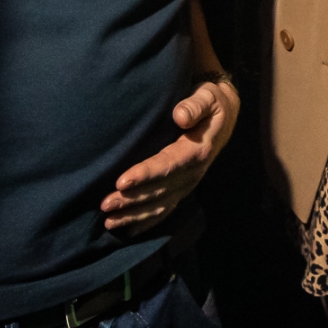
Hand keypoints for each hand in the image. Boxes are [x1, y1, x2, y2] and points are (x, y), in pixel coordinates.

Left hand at [100, 79, 238, 232]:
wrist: (223, 117)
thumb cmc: (209, 102)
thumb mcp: (208, 97)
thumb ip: (195, 105)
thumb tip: (180, 116)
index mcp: (198, 151)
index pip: (168, 165)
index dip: (145, 175)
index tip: (122, 181)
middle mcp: (193, 173)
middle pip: (159, 190)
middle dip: (132, 200)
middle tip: (105, 204)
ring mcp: (187, 184)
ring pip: (159, 205)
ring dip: (134, 214)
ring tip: (109, 220)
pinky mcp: (182, 189)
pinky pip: (165, 210)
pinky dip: (146, 222)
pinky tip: (128, 231)